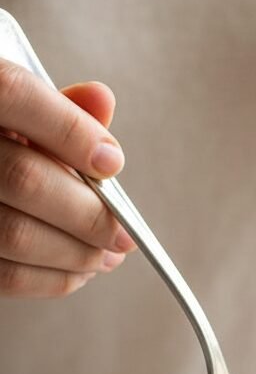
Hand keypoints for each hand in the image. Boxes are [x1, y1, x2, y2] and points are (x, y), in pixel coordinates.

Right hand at [0, 63, 133, 296]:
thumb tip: (99, 100)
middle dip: (89, 213)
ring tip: (108, 253)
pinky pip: (5, 275)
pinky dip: (53, 278)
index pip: (13, 95)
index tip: (112, 163)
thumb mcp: (18, 113)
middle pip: (24, 178)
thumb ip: (57, 107)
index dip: (70, 130)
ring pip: (16, 234)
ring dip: (78, 252)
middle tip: (125, 232)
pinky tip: (79, 270)